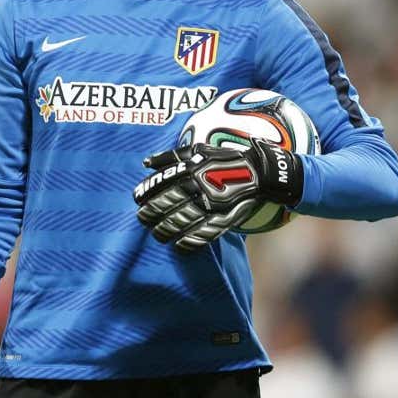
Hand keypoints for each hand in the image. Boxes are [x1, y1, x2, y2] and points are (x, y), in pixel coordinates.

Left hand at [131, 139, 302, 251]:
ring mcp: (211, 204)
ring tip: (157, 234)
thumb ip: (170, 157)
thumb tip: (145, 162)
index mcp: (190, 170)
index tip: (137, 200)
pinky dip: (189, 242)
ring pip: (181, 221)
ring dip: (165, 230)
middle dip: (150, 214)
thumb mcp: (197, 151)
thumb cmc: (224, 160)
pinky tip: (178, 246)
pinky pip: (203, 233)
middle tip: (142, 220)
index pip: (160, 184)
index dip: (145, 194)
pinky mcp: (225, 218)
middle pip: (167, 205)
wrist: (260, 172)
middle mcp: (198, 187)